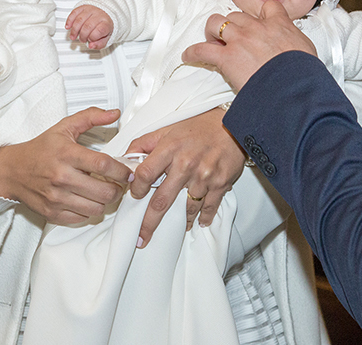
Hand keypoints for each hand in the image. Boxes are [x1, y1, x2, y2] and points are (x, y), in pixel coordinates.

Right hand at [0, 108, 132, 224]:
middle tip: (117, 185)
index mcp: (67, 154)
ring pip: (96, 208)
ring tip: (101, 192)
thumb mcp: (64, 127)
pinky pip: (82, 218)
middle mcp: (62, 177)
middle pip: (105, 192)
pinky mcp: (52, 212)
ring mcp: (56, 197)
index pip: (104, 165)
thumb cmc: (39, 150)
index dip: (122, 171)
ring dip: (104, 202)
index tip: (127, 173)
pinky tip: (85, 199)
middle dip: (117, 189)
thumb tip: (113, 113)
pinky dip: (88, 211)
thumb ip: (91, 117)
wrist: (10, 170)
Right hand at [66, 4, 113, 48]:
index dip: (93, 38)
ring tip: (73, 36)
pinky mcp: (83, 7)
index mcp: (106, 23)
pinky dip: (69, 21)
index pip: (100, 30)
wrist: (106, 12)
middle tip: (82, 40)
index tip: (90, 40)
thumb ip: (99, 44)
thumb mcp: (106, 37)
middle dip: (83, 36)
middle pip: (88, 26)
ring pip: (79, 20)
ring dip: (74, 30)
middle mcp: (99, 15)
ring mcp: (91, 10)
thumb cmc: (104, 26)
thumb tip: (91, 46)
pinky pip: (74, 12)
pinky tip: (68, 27)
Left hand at [124, 107, 245, 247]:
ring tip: (176, 227)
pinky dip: (203, 217)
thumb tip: (127, 157)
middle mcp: (186, 164)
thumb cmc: (201, 126)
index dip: (137, 188)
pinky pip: (209, 207)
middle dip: (149, 222)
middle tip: (142, 237)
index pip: (145, 174)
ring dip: (180, 221)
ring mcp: (203, 176)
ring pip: (186, 208)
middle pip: (161, 201)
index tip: (136, 195)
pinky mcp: (220, 183)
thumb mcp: (169, 128)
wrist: (234, 124)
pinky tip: (199, 221)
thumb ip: (146, 142)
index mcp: (170, 149)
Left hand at [181, 1, 315, 91]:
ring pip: (216, 23)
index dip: (261, 14)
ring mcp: (239, 40)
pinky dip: (193, 52)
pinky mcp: (226, 58)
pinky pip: (202, 50)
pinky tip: (189, 56)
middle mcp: (256, 28)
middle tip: (233, 37)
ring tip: (212, 42)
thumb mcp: (306, 51)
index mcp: (278, 24)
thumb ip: (296, 43)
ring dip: (212, 32)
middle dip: (233, 24)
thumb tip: (297, 49)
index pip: (268, 8)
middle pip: (237, 15)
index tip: (259, 21)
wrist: (293, 87)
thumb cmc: (303, 74)